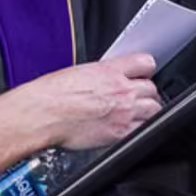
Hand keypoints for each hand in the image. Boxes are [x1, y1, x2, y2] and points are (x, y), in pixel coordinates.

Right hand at [13, 56, 159, 149]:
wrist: (41, 115)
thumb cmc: (50, 94)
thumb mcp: (77, 72)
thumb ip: (100, 75)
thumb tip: (108, 79)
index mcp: (109, 70)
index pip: (145, 63)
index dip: (145, 70)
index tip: (141, 75)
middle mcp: (121, 89)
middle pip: (152, 88)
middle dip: (145, 93)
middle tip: (135, 98)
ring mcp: (124, 112)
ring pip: (154, 109)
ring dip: (147, 111)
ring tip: (135, 114)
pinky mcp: (120, 133)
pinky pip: (144, 129)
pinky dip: (140, 129)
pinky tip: (128, 128)